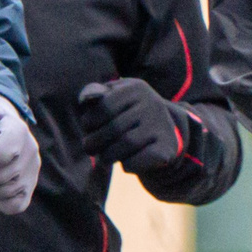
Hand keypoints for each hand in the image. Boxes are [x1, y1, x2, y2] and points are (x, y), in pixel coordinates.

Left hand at [73, 78, 187, 175]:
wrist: (164, 133)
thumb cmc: (128, 113)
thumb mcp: (113, 98)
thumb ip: (96, 95)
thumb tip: (84, 99)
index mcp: (136, 88)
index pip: (105, 106)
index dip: (89, 121)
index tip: (87, 129)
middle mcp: (152, 102)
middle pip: (115, 127)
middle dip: (95, 141)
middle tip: (89, 148)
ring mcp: (161, 124)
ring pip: (128, 143)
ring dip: (108, 155)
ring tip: (102, 158)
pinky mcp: (167, 146)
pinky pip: (142, 157)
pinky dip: (128, 164)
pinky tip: (124, 163)